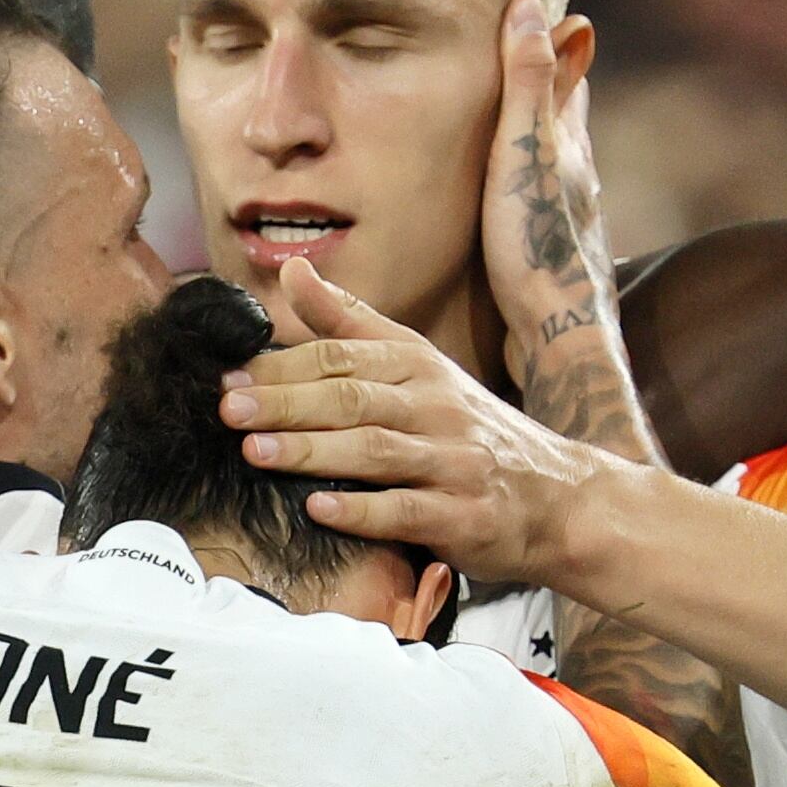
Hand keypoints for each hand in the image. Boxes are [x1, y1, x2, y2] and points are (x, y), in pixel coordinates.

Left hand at [218, 256, 619, 584]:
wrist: (558, 497)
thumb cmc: (468, 429)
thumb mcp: (417, 364)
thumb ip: (350, 322)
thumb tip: (293, 271)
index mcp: (417, 365)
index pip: (341, 355)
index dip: (282, 366)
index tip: (228, 374)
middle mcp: (436, 405)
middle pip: (351, 398)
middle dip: (286, 402)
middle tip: (229, 408)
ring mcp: (452, 460)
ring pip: (373, 449)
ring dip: (311, 450)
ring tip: (255, 451)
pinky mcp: (462, 514)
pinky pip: (406, 510)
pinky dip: (360, 510)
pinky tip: (317, 509)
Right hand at [482, 0, 618, 387]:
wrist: (559, 340)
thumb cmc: (537, 247)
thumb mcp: (524, 153)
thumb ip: (527, 85)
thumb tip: (534, 6)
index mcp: (571, 150)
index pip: (567, 80)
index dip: (553, 45)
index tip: (536, 11)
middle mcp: (580, 183)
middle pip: (568, 123)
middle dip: (551, 89)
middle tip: (529, 58)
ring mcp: (571, 225)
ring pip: (558, 169)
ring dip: (542, 145)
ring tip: (519, 130)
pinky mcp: (556, 263)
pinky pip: (542, 210)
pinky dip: (530, 192)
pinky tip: (518, 210)